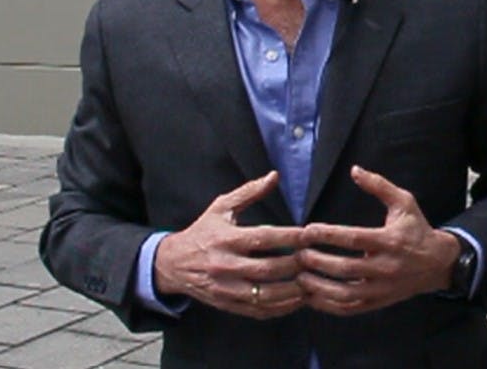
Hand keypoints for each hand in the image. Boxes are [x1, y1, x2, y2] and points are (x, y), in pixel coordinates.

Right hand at [153, 171, 305, 319]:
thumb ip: (249, 192)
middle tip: (314, 259)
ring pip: (263, 294)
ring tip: (310, 282)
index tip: (309, 234)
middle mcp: (224, 265)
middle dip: (293, 265)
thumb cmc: (203, 232)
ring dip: (290, 290)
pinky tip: (296, 299)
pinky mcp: (227, 304)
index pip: (262, 238)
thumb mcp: (221, 208)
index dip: (288, 237)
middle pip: (266, 269)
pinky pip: (257, 310)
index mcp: (226, 240)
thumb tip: (274, 176)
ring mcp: (225, 288)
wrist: (172, 264)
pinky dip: (280, 308)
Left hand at [296, 166, 459, 315]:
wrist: (438, 263)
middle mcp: (386, 267)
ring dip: (318, 286)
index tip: (307, 231)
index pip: (354, 238)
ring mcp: (381, 288)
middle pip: (345, 268)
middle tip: (298, 255)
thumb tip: (354, 169)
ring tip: (300, 276)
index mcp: (390, 241)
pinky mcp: (378, 302)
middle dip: (317, 261)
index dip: (328, 235)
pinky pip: (349, 308)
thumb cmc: (417, 229)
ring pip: (344, 293)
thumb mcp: (404, 203)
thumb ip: (379, 186)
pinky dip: (328, 305)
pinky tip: (312, 296)